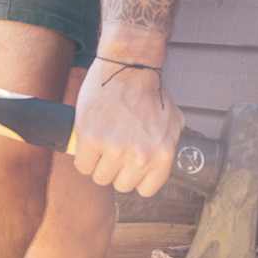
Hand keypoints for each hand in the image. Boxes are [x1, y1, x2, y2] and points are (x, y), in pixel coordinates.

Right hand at [73, 61, 183, 195]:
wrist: (129, 67)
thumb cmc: (151, 93)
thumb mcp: (174, 122)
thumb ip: (170, 145)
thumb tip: (163, 160)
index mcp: (162, 156)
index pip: (145, 190)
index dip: (135, 178)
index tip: (130, 166)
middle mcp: (140, 157)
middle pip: (121, 185)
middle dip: (117, 170)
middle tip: (114, 150)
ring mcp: (115, 149)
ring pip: (100, 177)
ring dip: (99, 164)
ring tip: (102, 144)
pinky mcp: (91, 138)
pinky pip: (83, 165)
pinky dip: (83, 156)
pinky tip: (89, 143)